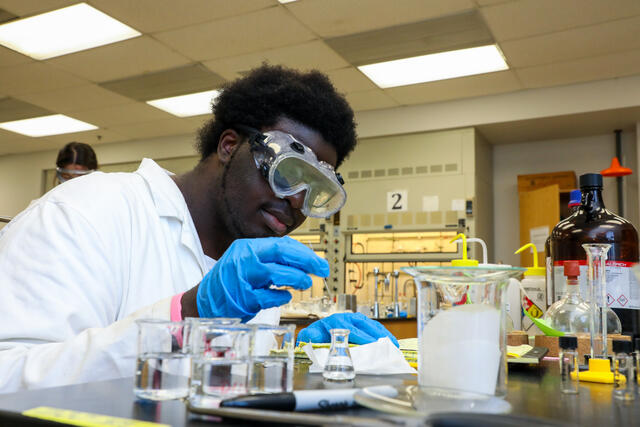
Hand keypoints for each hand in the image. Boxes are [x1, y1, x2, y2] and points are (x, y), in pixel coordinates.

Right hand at [196, 237, 328, 321]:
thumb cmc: (231, 281)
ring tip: (305, 283)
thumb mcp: (247, 261)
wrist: (204, 301)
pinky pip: (270, 296)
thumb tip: (303, 259)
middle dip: (307, 261)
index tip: (318, 261)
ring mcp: (242, 278)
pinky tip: (285, 297)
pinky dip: (282, 297)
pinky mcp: (243, 299)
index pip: (282, 244)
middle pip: (282, 253)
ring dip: (297, 279)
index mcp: (247, 247)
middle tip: (321, 269)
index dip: (304, 253)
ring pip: (278, 274)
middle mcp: (244, 259)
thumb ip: (271, 259)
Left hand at [296, 312, 398, 346]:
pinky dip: (382, 332)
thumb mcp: (310, 338)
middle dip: (376, 335)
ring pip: (370, 323)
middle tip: (387, 345)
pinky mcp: (359, 322)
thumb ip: (309, 338)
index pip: (351, 330)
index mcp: (334, 321)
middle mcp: (345, 317)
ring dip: (382, 333)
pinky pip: (372, 325)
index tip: (372, 344)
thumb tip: (310, 339)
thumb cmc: (315, 337)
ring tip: (393, 343)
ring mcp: (353, 318)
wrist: (316, 332)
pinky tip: (390, 340)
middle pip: (363, 325)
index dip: (362, 337)